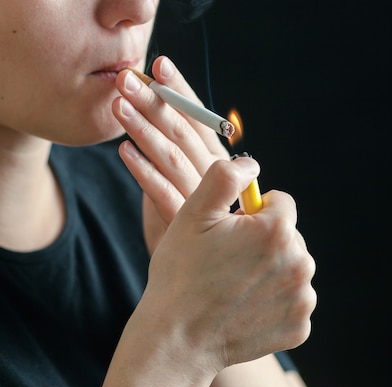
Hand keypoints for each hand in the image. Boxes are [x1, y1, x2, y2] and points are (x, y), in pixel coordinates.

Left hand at [112, 56, 229, 252]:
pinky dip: (144, 172)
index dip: (180, 91)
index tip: (159, 64)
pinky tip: (125, 151)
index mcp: (219, 159)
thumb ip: (179, 146)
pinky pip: (162, 194)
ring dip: (145, 130)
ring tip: (119, 106)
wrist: (200, 265)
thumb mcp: (191, 176)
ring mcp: (202, 199)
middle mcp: (215, 175)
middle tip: (127, 80)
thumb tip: (154, 105)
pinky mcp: (184, 222)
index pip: (200, 118)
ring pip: (172, 158)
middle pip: (184, 133)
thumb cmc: (193, 214)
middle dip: (155, 103)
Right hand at [141, 156, 315, 371]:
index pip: (281, 203)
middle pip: (289, 237)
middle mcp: (300, 263)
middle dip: (266, 242)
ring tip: (237, 286)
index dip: (254, 212)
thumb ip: (225, 177)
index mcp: (277, 230)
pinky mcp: (300, 327)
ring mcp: (302, 298)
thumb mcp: (193, 214)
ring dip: (272, 271)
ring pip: (292, 268)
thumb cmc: (181, 274)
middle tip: (230, 262)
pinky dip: (275, 302)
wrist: (177, 339)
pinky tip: (247, 308)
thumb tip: (252, 164)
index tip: (233, 230)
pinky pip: (293, 301)